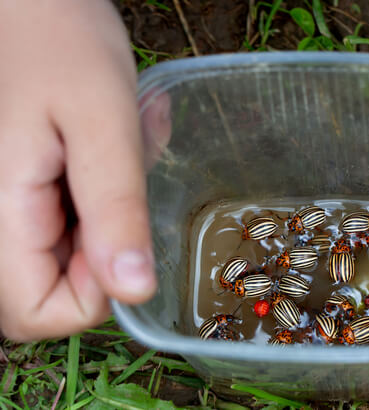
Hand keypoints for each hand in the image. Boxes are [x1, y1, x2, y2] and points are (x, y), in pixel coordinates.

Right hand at [0, 1, 158, 340]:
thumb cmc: (59, 38)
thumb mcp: (102, 120)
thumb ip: (115, 208)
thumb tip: (135, 290)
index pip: (40, 313)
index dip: (97, 289)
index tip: (122, 229)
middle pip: (49, 291)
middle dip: (105, 249)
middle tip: (123, 183)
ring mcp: (1, 207)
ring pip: (58, 258)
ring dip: (104, 219)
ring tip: (116, 155)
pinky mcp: (15, 193)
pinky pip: (59, 224)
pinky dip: (94, 200)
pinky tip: (105, 151)